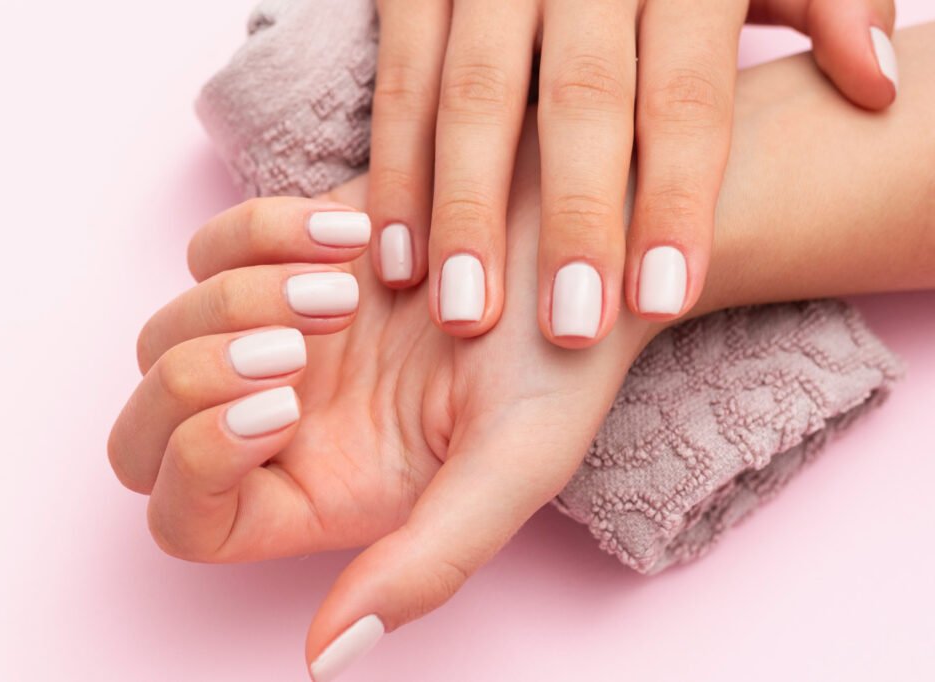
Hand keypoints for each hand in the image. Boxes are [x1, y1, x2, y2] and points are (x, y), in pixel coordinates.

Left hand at [108, 164, 656, 679]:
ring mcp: (272, 339)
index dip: (200, 466)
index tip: (284, 409)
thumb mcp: (512, 470)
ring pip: (165, 333)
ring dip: (239, 300)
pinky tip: (347, 234)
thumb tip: (323, 657)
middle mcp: (284, 425)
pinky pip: (208, 250)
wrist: (581, 250)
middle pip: (143, 433)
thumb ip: (425, 568)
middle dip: (194, 380)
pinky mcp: (279, 260)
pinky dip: (259, 234)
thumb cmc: (557, 362)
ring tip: (348, 285)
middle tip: (294, 349)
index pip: (187, 518)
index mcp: (321, 493)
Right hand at [367, 0, 897, 346]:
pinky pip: (399, 77)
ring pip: (472, 96)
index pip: (686, 91)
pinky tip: (394, 257)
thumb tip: (874, 85)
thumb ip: (825, 1)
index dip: (675, 197)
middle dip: (573, 218)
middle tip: (572, 327)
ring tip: (465, 314)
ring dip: (463, 211)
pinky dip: (394, 170)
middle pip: (580, 100)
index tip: (663, 299)